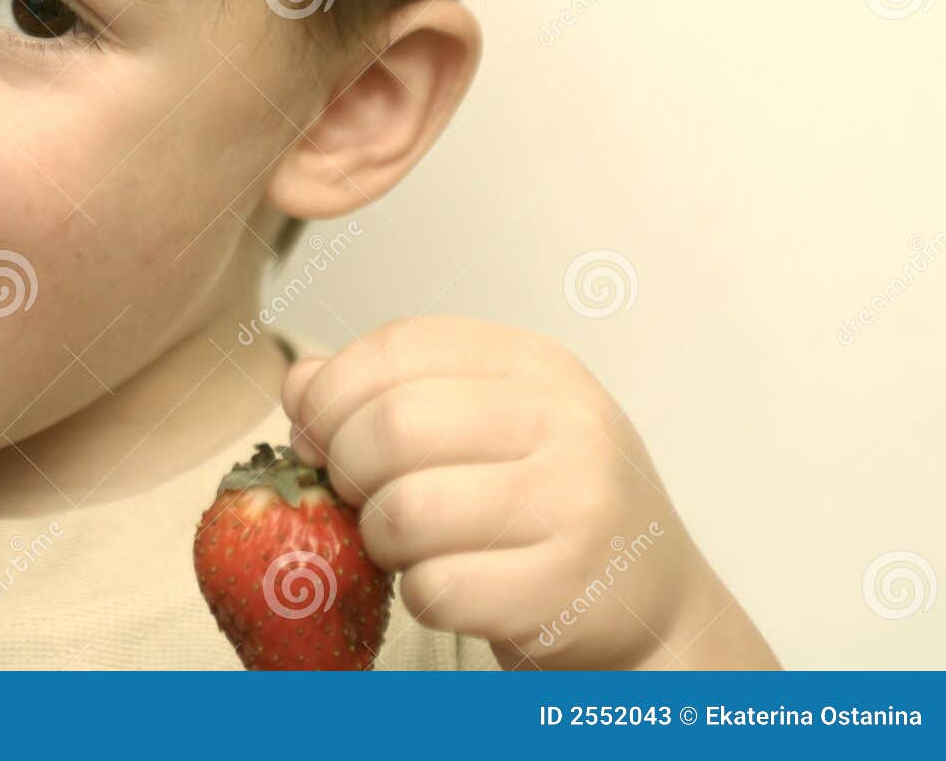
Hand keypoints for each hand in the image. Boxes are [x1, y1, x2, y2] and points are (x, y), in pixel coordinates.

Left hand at [280, 316, 777, 669]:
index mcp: (533, 364)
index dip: (332, 391)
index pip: (399, 347)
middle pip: (394, 426)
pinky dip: (418, 595)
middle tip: (358, 496)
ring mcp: (572, 505)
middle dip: (348, 469)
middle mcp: (563, 422)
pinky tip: (446, 585)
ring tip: (403, 544)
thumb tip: (298, 384)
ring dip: (379, 538)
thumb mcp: (481, 422)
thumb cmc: (545, 502)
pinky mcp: (564, 589)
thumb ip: (386, 390)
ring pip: (407, 511)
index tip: (317, 433)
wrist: (647, 598)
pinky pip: (436, 589)